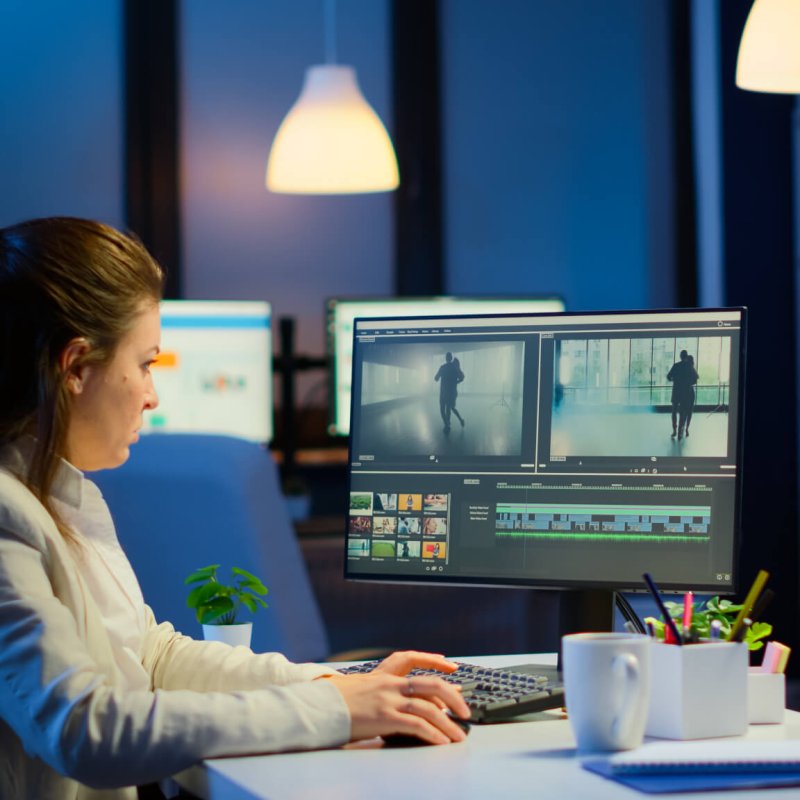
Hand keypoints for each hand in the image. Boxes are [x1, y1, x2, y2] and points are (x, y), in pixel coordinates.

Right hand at [326, 651, 469, 744]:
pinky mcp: (385, 718)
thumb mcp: (363, 692)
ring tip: (458, 736)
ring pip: (429, 708)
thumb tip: (402, 706)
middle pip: (432, 684)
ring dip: (448, 724)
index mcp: (386, 677)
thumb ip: (383, 695)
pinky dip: (433, 734)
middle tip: (466, 712)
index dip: (437, 670)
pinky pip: (417, 725)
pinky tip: (441, 742)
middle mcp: (390, 685)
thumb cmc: (338, 703)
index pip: (417, 668)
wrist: (319, 707)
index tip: (453, 677)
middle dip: (453, 698)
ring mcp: (388, 700)